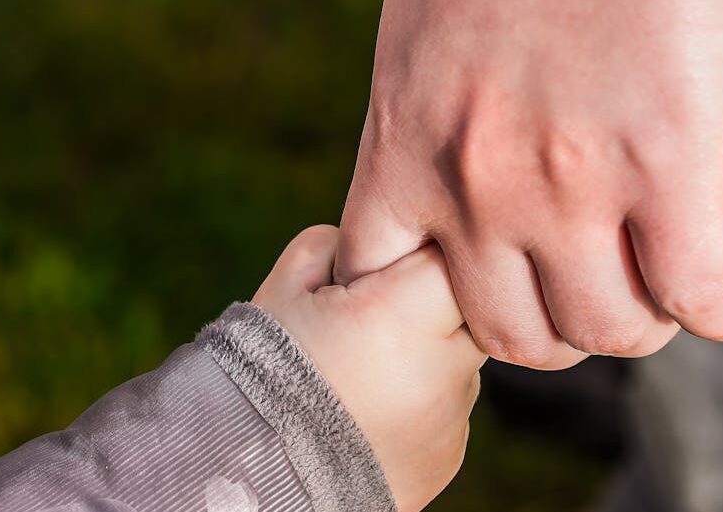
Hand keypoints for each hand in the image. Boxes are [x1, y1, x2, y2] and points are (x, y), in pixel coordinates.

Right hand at [253, 226, 485, 511]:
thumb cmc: (261, 374)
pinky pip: (449, 405)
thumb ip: (335, 247)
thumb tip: (370, 244)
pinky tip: (369, 409)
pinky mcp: (449, 453)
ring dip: (427, 354)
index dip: (417, 254)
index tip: (386, 269)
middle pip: (468, 308)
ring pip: (460, 359)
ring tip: (363, 373)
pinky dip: (420, 399)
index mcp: (403, 315)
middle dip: (430, 303)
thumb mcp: (284, 290)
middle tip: (376, 319)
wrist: (254, 477)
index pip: (450, 256)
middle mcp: (443, 367)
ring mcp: (452, 416)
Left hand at [336, 0, 722, 368]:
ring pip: (605, 331)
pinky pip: (697, 295)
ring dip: (638, 324)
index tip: (477, 294)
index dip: (431, 313)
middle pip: (511, 335)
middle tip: (589, 296)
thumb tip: (475, 188)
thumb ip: (438, 127)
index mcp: (405, 147)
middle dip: (554, 330)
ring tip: (660, 294)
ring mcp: (569, 185)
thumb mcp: (426, 45)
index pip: (381, 289)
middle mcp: (475, 187)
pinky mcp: (668, 164)